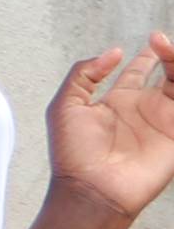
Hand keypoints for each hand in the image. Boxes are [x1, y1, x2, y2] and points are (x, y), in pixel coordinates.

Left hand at [47, 34, 173, 228]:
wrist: (91, 189)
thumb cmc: (72, 154)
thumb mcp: (65, 106)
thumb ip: (83, 74)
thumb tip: (113, 52)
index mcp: (117, 102)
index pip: (140, 71)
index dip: (149, 54)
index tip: (153, 38)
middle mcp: (143, 109)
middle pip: (169, 73)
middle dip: (171, 54)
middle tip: (163, 41)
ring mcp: (163, 122)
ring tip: (171, 52)